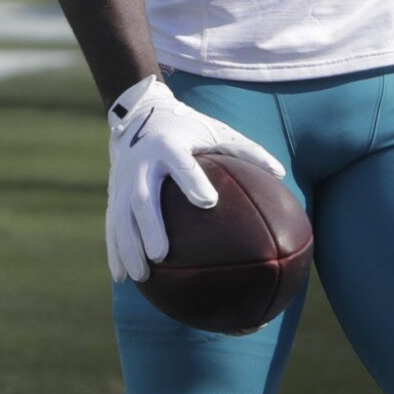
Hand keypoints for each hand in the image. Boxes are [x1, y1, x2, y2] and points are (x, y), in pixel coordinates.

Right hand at [105, 75, 286, 282]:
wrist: (140, 116)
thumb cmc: (188, 129)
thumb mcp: (217, 132)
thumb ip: (246, 151)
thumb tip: (281, 173)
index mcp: (169, 145)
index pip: (181, 164)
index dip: (192, 181)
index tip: (208, 202)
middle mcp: (142, 163)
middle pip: (143, 198)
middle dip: (150, 227)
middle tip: (162, 254)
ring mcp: (124, 180)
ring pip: (122, 217)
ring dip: (128, 247)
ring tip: (142, 276)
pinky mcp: (114, 194)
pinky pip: (112, 225)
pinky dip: (115, 251)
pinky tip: (122, 278)